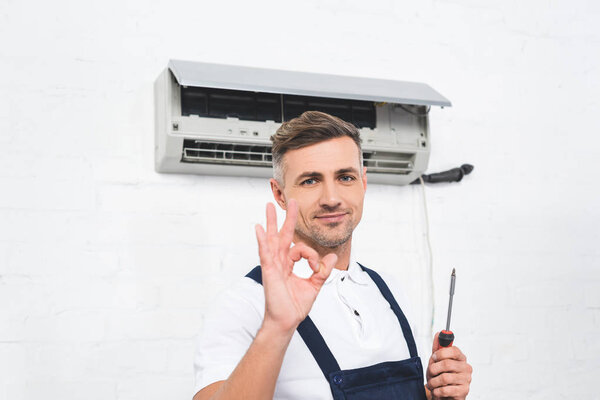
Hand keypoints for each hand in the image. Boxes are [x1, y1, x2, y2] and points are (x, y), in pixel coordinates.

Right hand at [254, 200, 337, 334]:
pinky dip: (262, 240)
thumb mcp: (313, 286)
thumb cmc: (294, 306)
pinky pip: (265, 253)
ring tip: (269, 206)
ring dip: (271, 222)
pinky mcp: (269, 271)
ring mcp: (273, 265)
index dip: (311, 255)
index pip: (300, 248)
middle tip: (291, 201)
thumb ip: (322, 270)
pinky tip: (259, 228)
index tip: (316, 267)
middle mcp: (279, 262)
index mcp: (288, 265)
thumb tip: (332, 257)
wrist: (286, 321)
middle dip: (287, 218)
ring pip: (272, 239)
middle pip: (283, 235)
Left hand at [426, 332, 471, 399]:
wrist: (446, 395)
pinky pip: (445, 389)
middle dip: (433, 369)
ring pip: (444, 378)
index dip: (441, 353)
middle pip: (447, 364)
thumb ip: (438, 348)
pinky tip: (436, 391)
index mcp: (460, 358)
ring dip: (433, 382)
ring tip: (432, 384)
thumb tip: (438, 334)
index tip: (434, 357)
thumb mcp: (437, 361)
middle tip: (430, 373)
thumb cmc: (442, 377)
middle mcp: (466, 368)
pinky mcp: (463, 392)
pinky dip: (436, 391)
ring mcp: (466, 380)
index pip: (454, 350)